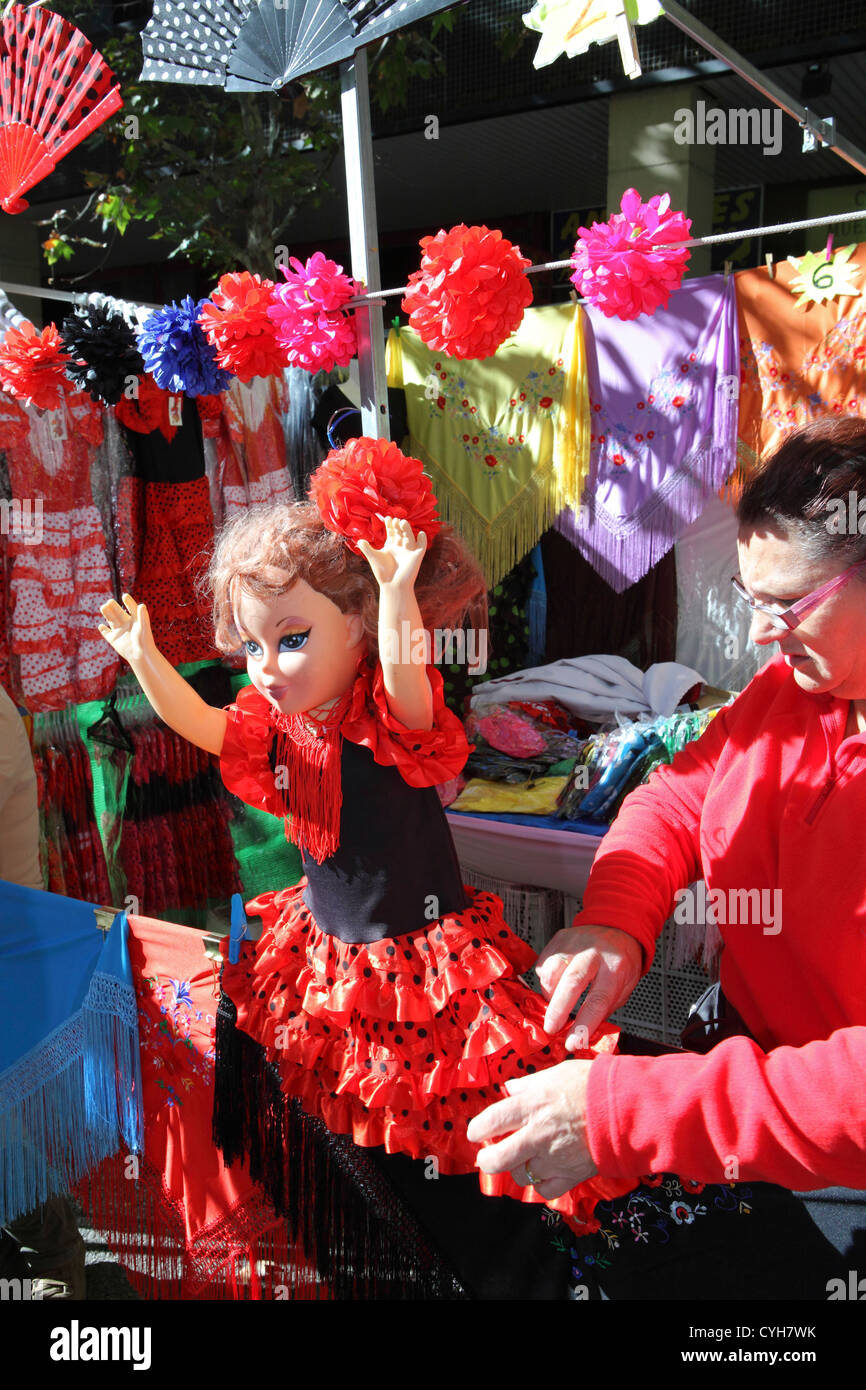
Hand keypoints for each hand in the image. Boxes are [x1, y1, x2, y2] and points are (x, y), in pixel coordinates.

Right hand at [97, 593, 155, 666]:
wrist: (141, 656)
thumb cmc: (144, 641)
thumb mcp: (143, 627)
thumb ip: (142, 616)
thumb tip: (141, 605)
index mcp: (135, 620)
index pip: (131, 608)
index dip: (128, 602)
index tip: (125, 596)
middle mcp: (127, 624)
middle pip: (118, 613)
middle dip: (113, 607)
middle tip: (109, 602)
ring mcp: (120, 631)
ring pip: (111, 620)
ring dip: (107, 613)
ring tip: (103, 607)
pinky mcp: (114, 640)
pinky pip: (106, 633)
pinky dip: (103, 630)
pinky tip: (101, 626)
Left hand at [357, 515, 426, 590]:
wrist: (392, 585)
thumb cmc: (382, 573)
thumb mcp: (373, 557)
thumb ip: (366, 548)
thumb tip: (359, 540)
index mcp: (391, 546)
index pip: (392, 532)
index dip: (390, 525)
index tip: (388, 518)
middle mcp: (400, 547)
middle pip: (400, 533)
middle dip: (398, 526)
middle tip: (395, 520)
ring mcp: (409, 551)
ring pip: (409, 537)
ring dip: (407, 530)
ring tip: (402, 522)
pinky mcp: (416, 557)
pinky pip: (421, 546)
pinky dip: (422, 540)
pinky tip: (421, 533)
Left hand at [467, 1059, 595, 1200]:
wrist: (626, 1108)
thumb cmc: (592, 1085)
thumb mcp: (556, 1073)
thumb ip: (529, 1084)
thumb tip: (511, 1089)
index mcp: (531, 1106)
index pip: (490, 1122)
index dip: (477, 1129)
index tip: (476, 1132)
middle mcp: (537, 1135)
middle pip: (496, 1159)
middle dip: (487, 1159)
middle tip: (488, 1155)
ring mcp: (553, 1158)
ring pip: (520, 1176)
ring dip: (517, 1168)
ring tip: (523, 1158)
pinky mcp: (570, 1175)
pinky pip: (544, 1190)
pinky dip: (540, 1183)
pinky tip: (542, 1171)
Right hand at [536, 924, 642, 1047]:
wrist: (617, 927)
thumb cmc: (621, 961)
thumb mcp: (625, 987)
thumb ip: (605, 1009)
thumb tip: (584, 1034)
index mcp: (615, 968)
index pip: (598, 1000)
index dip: (584, 1024)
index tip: (573, 1043)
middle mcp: (594, 952)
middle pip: (572, 981)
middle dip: (558, 1009)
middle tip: (551, 1029)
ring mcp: (575, 942)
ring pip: (553, 970)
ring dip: (550, 995)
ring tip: (556, 1005)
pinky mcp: (560, 938)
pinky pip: (544, 963)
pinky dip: (545, 981)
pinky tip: (554, 986)